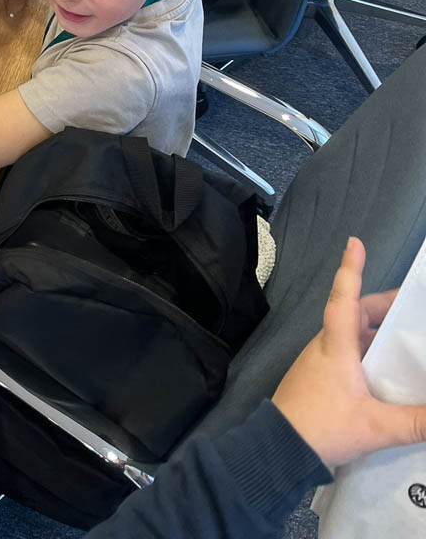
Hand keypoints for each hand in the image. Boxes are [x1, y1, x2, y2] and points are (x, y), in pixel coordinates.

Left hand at [272, 237, 425, 470]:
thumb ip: (415, 421)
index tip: (355, 242)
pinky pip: (348, 354)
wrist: (278, 449)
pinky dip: (369, 351)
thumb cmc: (321, 426)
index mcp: (335, 344)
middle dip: (384, 306)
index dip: (350, 268)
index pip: (344, 297)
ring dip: (377, 330)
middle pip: (355, 314)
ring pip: (351, 334)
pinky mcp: (320, 378)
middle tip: (415, 308)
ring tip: (408, 336)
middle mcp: (326, 345)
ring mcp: (320, 362)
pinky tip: (387, 370)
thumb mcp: (374, 426)